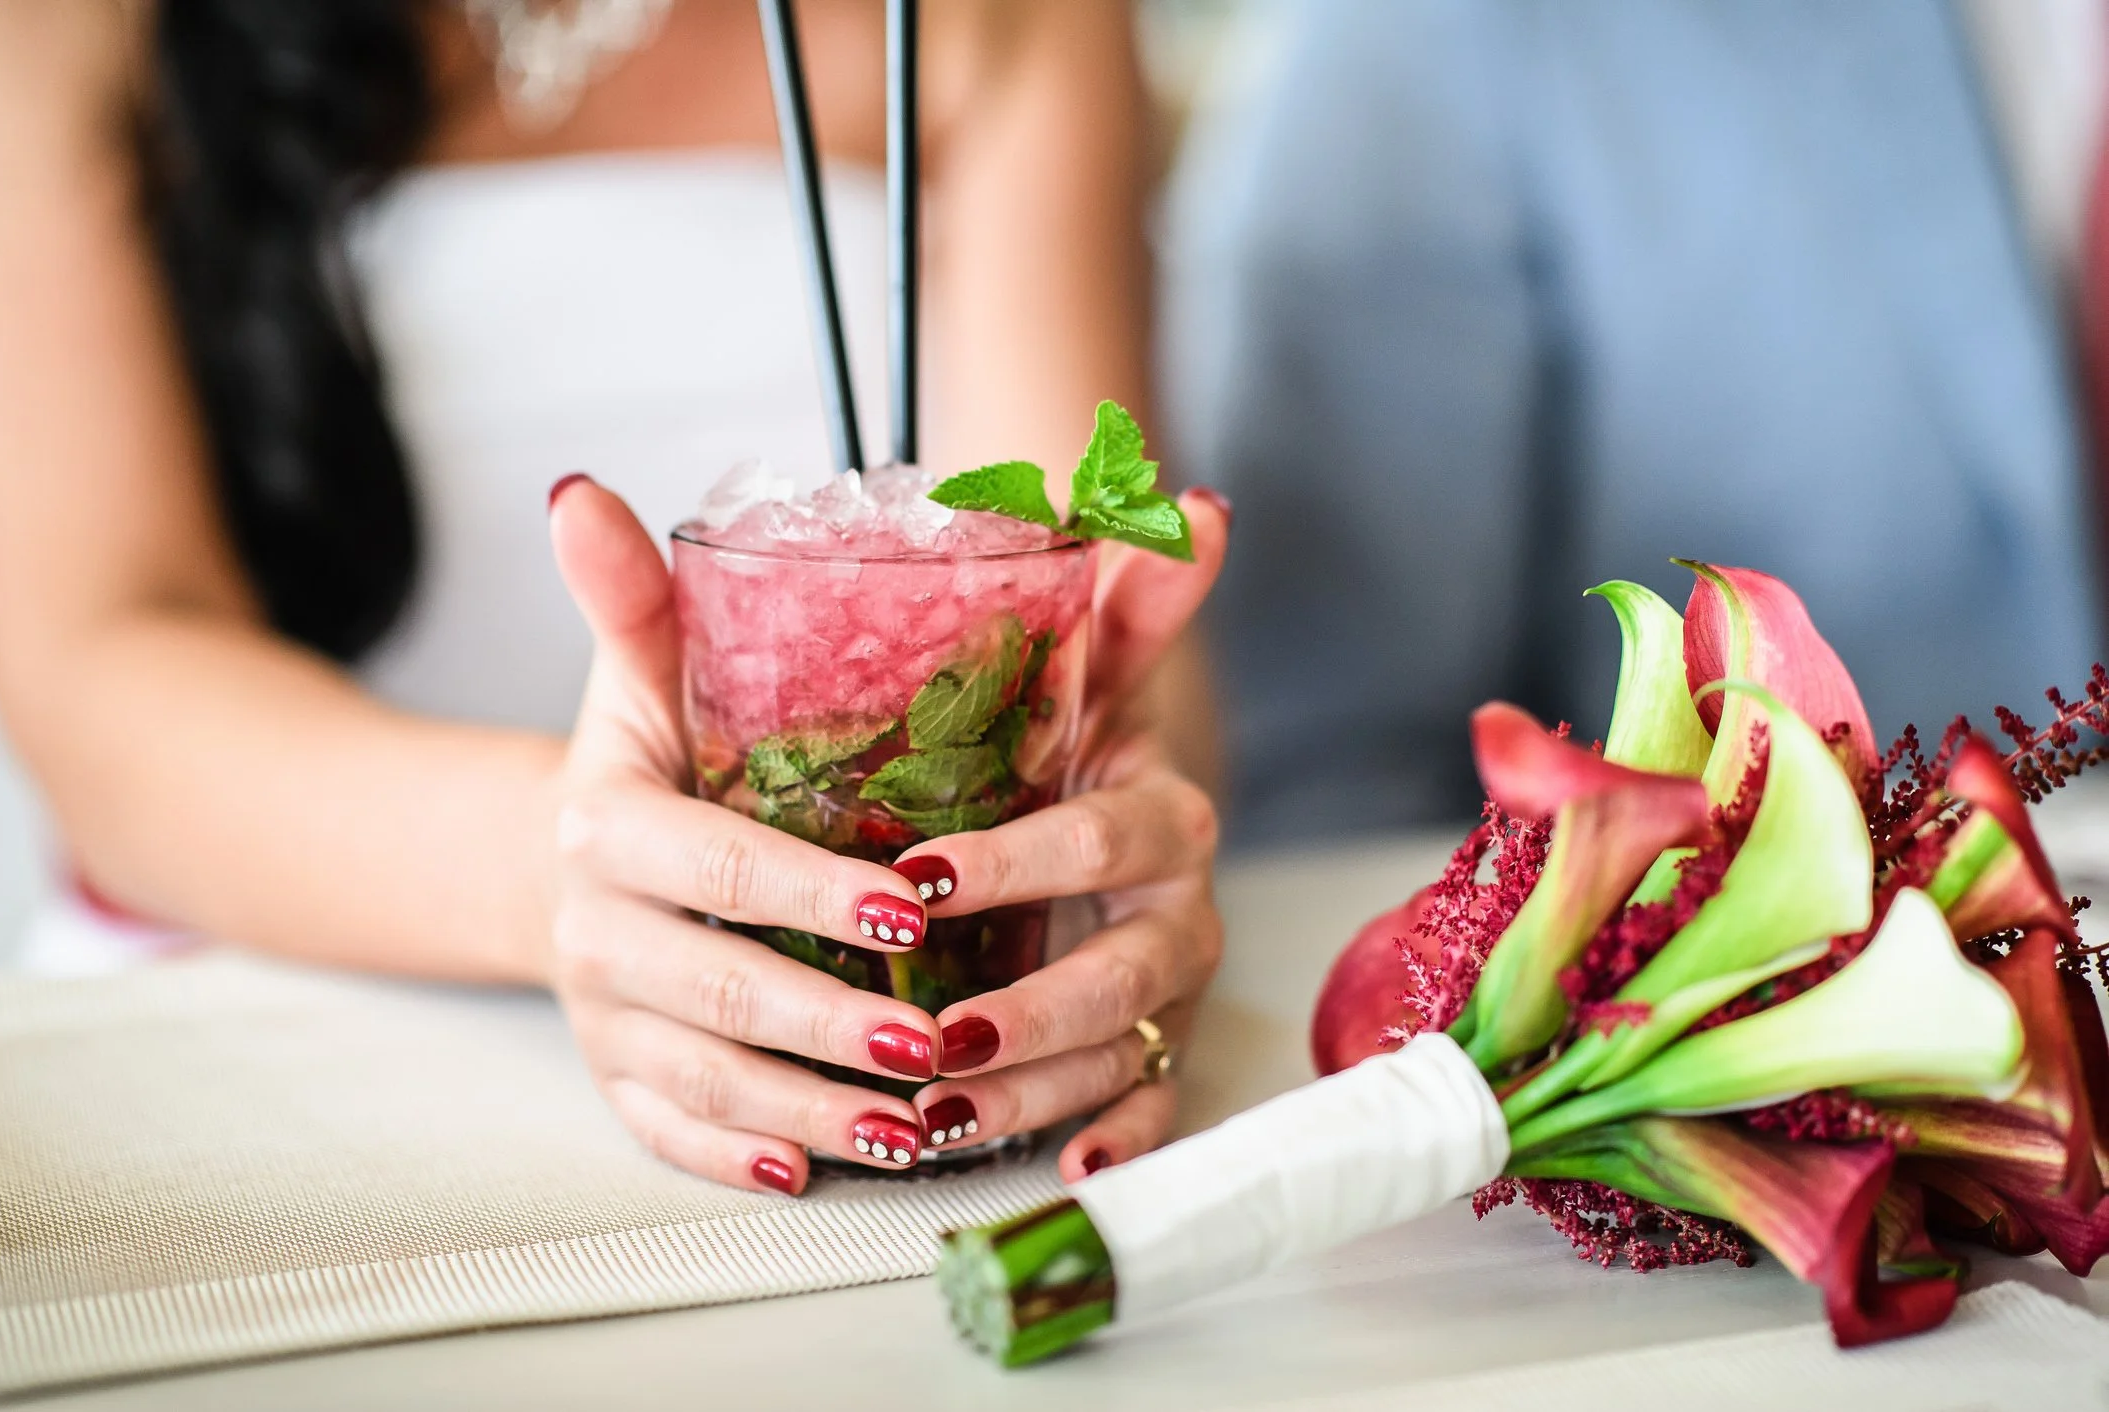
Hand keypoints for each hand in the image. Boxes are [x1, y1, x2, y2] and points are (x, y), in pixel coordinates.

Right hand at [544, 476, 962, 1191]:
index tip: (913, 907)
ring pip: (707, 1080)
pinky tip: (817, 1171)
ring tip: (916, 1124)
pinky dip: (742, 1158)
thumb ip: (634, 594)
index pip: (719, 862)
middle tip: (940, 1041)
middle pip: (720, 988)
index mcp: (606, 824)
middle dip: (832, 1022)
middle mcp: (592, 929)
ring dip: (813, 1108)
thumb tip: (578, 493)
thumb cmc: (648, 755)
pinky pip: (673, 1134)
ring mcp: (603, 1016)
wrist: (568, 853)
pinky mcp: (616, 1079)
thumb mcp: (644, 669)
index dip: (811, 890)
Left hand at [901, 489, 1232, 1180]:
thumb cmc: (1046, 737)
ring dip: (1033, 1089)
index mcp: (1155, 803)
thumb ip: (1116, 591)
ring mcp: (1165, 984)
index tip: (919, 882)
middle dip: (1029, 1010)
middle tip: (929, 1036)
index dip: (1020, 862)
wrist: (1056, 808)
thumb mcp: (1068, 660)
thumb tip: (1199, 502)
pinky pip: (1149, 1107)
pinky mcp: (1151, 1049)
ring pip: (1121, 1050)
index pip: (1102, 833)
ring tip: (937, 1116)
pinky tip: (1063, 1168)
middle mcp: (1175, 898)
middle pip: (1126, 966)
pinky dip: (1114, 1143)